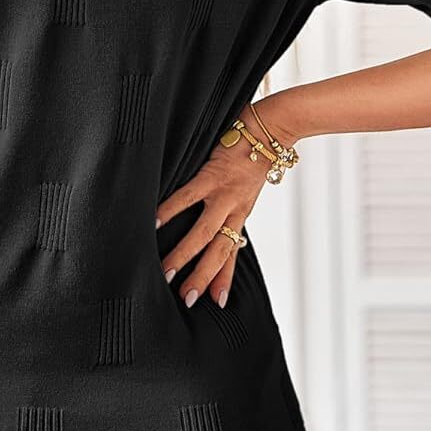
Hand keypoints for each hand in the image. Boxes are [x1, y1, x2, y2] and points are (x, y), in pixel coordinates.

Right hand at [156, 111, 287, 308]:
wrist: (274, 128)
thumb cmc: (256, 150)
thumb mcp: (245, 184)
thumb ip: (228, 199)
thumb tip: (210, 207)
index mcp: (241, 213)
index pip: (232, 252)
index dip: (223, 278)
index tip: (216, 303)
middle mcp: (235, 209)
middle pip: (218, 251)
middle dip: (203, 278)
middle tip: (186, 300)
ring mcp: (225, 193)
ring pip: (205, 232)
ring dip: (185, 254)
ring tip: (166, 272)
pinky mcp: (214, 173)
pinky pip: (189, 195)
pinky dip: (172, 209)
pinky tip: (155, 222)